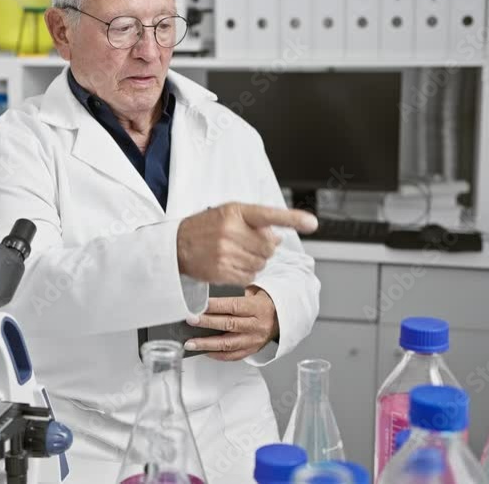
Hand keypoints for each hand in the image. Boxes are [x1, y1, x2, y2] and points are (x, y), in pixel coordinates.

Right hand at [176, 203, 316, 284]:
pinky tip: (232, 264)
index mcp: (235, 212)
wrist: (176, 246)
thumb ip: (255, 222)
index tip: (312, 223)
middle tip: (247, 243)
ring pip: (262, 263)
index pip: (269, 215)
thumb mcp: (228, 214)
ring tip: (237, 253)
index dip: (292, 219)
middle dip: (264, 247)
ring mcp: (226, 252)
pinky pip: (250, 276)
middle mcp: (231, 230)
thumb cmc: (205, 227)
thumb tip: (279, 237)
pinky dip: (247, 273)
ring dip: (255, 261)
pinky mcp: (222, 271)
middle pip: (269, 246)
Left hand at [183, 286, 278, 360]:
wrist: (282, 318)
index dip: (214, 306)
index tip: (198, 306)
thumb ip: (236, 295)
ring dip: (207, 344)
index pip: (233, 306)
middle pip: (229, 325)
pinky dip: (217, 355)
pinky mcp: (252, 350)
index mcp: (258, 308)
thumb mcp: (256, 293)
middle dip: (207, 323)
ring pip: (228, 344)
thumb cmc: (264, 303)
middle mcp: (257, 325)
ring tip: (191, 343)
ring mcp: (254, 340)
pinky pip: (233, 356)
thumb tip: (210, 297)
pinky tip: (204, 352)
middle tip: (190, 321)